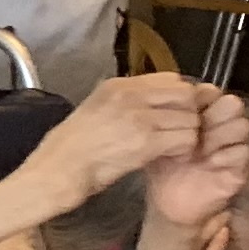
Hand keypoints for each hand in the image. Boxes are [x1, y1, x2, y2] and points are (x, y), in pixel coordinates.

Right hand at [14, 72, 216, 216]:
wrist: (59, 171)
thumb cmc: (73, 148)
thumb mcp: (95, 110)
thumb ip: (124, 101)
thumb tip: (156, 102)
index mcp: (117, 85)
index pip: (171, 78)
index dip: (180, 97)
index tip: (176, 113)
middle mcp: (129, 95)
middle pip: (186, 94)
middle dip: (189, 113)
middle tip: (180, 130)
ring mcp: (138, 117)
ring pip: (190, 118)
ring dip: (188, 134)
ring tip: (175, 146)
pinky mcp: (146, 142)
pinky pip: (185, 139)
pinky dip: (184, 150)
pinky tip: (172, 157)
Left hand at [139, 83, 248, 229]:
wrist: (169, 203)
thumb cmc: (164, 168)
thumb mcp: (159, 140)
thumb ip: (164, 119)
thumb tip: (161, 99)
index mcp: (203, 115)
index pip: (212, 92)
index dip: (199, 97)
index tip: (181, 109)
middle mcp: (221, 127)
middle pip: (233, 104)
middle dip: (213, 113)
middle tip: (193, 128)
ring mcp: (233, 147)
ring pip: (242, 126)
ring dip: (218, 134)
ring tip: (197, 149)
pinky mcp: (240, 169)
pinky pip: (243, 153)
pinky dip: (225, 155)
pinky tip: (207, 162)